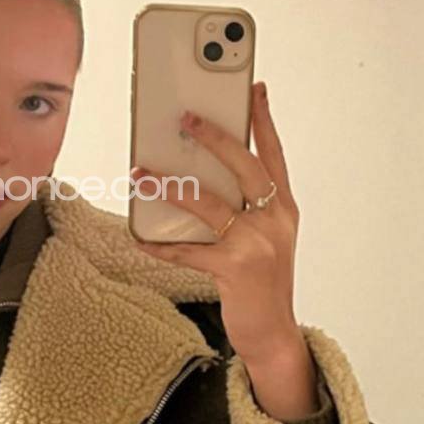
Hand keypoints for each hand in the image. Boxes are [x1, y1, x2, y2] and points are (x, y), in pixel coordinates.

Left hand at [129, 80, 301, 367]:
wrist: (274, 333)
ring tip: (141, 173)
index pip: (274, 155)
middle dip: (216, 138)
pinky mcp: (235, 268)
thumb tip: (199, 175)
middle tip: (187, 118)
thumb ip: (244, 206)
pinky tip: (140, 238)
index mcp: (284, 208)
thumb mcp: (265, 237)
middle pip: (245, 167)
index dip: (264, 121)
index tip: (255, 90)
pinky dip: (160, 244)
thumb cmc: (262, 281)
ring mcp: (257, 243)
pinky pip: (188, 249)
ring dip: (170, 187)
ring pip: (209, 203)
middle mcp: (275, 220)